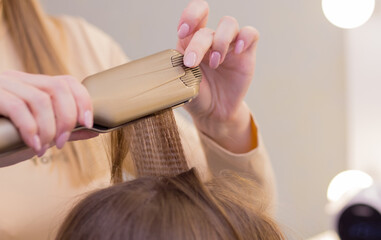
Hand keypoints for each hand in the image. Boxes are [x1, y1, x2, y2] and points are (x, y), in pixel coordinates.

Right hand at [0, 71, 95, 156]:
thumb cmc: (3, 140)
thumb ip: (64, 130)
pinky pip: (18, 108)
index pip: (67, 82)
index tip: (87, 123)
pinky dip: (31, 129)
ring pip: (41, 99)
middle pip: (58, 87)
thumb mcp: (38, 135)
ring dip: (49, 128)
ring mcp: (3, 85)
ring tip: (43, 148)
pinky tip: (33, 145)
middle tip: (62, 142)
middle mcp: (17, 79)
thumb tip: (94, 130)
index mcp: (31, 85)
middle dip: (67, 118)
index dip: (83, 101)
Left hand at [176, 0, 258, 152]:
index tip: (182, 33)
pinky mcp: (245, 53)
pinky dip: (245, 38)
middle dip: (198, 44)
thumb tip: (177, 60)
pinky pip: (250, 33)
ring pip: (229, 23)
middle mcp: (210, 39)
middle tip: (192, 63)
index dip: (189, 16)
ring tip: (215, 63)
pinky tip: (237, 52)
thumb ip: (179, 69)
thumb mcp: (182, 83)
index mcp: (191, 41)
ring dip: (220, 42)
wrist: (214, 113)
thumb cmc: (196, 96)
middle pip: (207, 25)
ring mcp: (229, 44)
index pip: (194, 15)